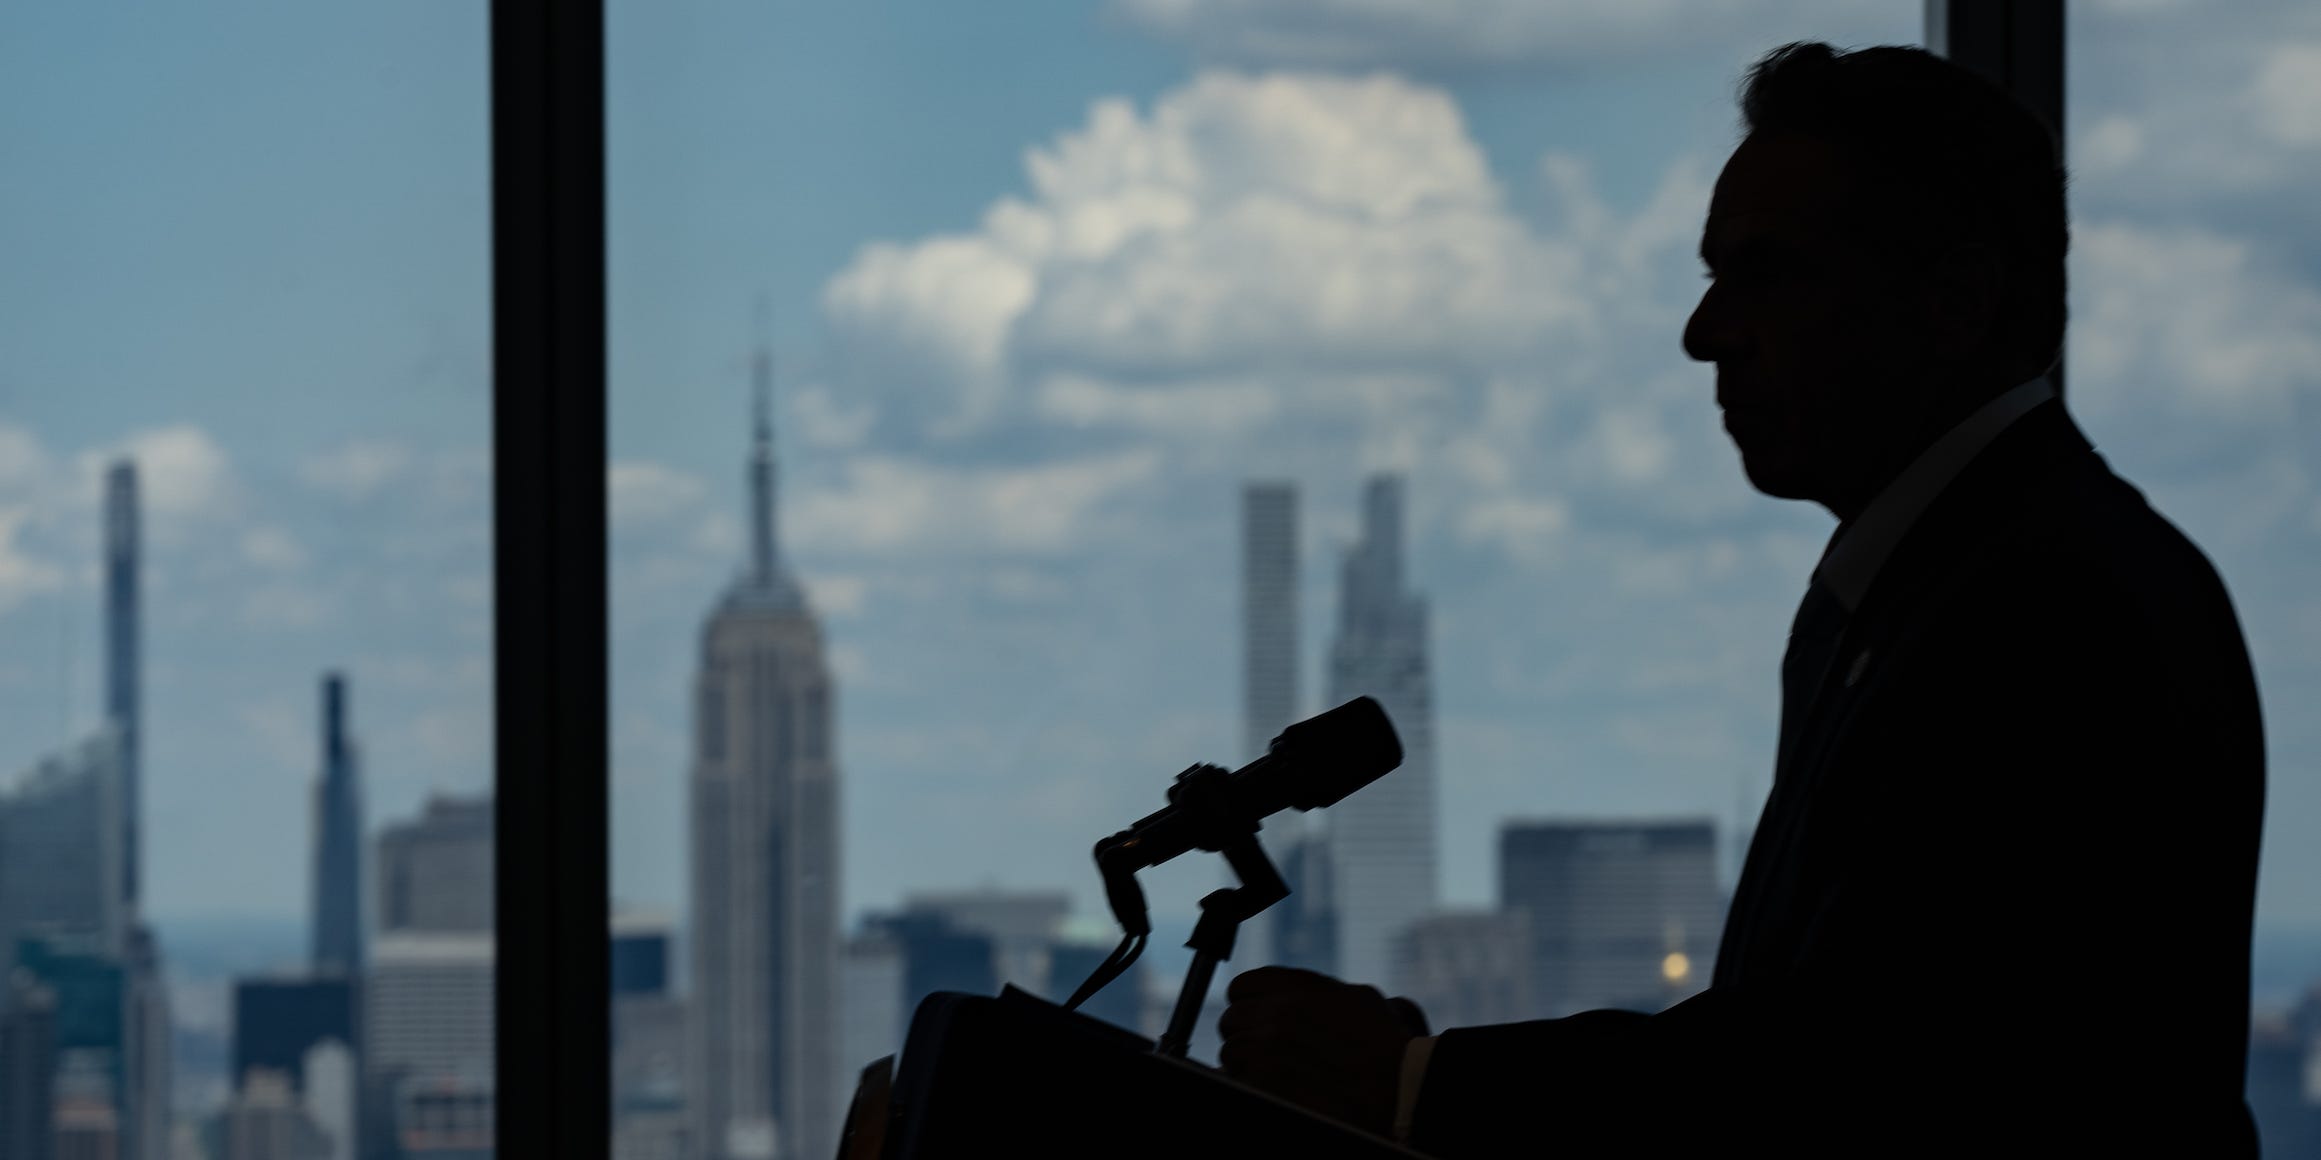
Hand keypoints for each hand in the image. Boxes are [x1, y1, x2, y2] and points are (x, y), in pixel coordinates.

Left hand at [1215, 966, 1428, 1137]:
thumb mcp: (1360, 998)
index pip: (1242, 986)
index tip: (1255, 1017)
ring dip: (1246, 1065)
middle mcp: (1276, 1012)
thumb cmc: (1389, 1047)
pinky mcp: (1262, 1082)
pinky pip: (1238, 1082)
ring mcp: (1266, 1048)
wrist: (1399, 1090)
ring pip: (1231, 1053)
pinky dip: (1252, 1087)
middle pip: (1231, 1020)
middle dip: (1245, 1035)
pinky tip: (1278, 1091)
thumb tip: (1304, 994)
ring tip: (1276, 1075)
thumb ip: (1321, 990)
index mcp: (1297, 988)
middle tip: (1266, 1051)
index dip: (1247, 1004)